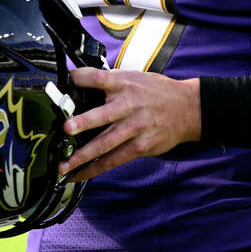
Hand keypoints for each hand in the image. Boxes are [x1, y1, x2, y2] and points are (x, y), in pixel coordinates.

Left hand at [58, 67, 200, 181]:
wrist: (187, 109)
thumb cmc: (155, 92)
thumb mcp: (134, 77)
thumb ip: (110, 82)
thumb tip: (78, 83)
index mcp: (124, 84)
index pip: (99, 78)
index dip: (81, 78)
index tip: (66, 81)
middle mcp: (129, 105)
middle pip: (103, 115)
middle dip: (84, 123)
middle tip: (66, 129)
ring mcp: (135, 128)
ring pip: (106, 143)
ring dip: (83, 155)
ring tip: (63, 165)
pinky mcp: (140, 146)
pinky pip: (114, 160)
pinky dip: (95, 168)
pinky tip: (79, 174)